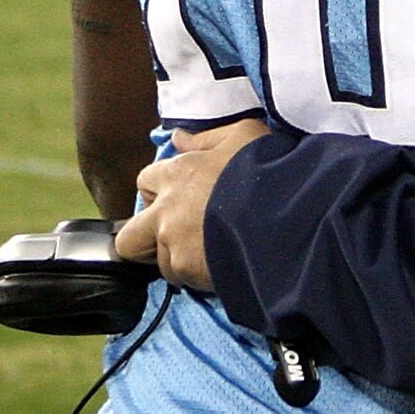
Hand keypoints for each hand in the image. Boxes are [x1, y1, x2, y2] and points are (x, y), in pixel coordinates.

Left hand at [114, 116, 269, 290]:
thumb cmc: (266, 169)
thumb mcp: (244, 135)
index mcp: (175, 174)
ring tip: (209, 253)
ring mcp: (173, 243)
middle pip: (129, 237)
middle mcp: (165, 211)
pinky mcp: (188, 268)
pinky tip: (221, 263)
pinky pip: (184, 278)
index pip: (144, 182)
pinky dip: (198, 275)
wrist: (286, 212)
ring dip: (179, 259)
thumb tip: (179, 138)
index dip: (159, 191)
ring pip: (161, 261)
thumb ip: (207, 138)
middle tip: (172, 238)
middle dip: (144, 240)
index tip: (178, 198)